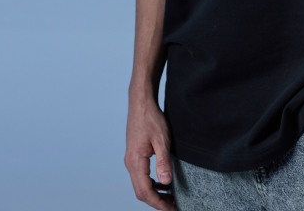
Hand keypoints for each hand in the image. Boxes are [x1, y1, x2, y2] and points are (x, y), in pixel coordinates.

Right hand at [125, 95, 175, 209]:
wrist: (141, 102)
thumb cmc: (151, 118)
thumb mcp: (161, 139)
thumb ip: (163, 161)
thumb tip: (166, 182)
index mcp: (135, 161)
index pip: (145, 191)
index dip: (158, 203)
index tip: (171, 209)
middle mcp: (130, 163)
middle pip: (141, 192)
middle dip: (157, 202)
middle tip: (173, 206)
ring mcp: (130, 160)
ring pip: (140, 185)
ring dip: (154, 194)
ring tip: (170, 198)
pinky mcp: (134, 156)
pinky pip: (141, 176)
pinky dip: (151, 184)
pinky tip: (163, 183)